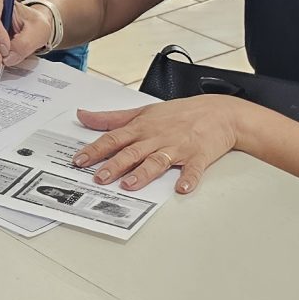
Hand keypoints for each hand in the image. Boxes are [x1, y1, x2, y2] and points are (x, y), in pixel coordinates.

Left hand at [72, 97, 241, 193]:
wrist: (219, 112)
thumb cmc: (179, 113)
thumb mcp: (143, 111)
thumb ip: (111, 118)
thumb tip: (83, 116)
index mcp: (142, 127)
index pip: (113, 138)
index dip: (95, 149)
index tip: (79, 160)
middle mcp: (156, 137)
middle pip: (132, 152)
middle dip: (114, 165)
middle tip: (99, 177)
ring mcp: (177, 147)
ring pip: (157, 161)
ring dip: (143, 173)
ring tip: (129, 184)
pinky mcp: (198, 156)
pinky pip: (193, 169)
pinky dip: (188, 178)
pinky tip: (182, 188)